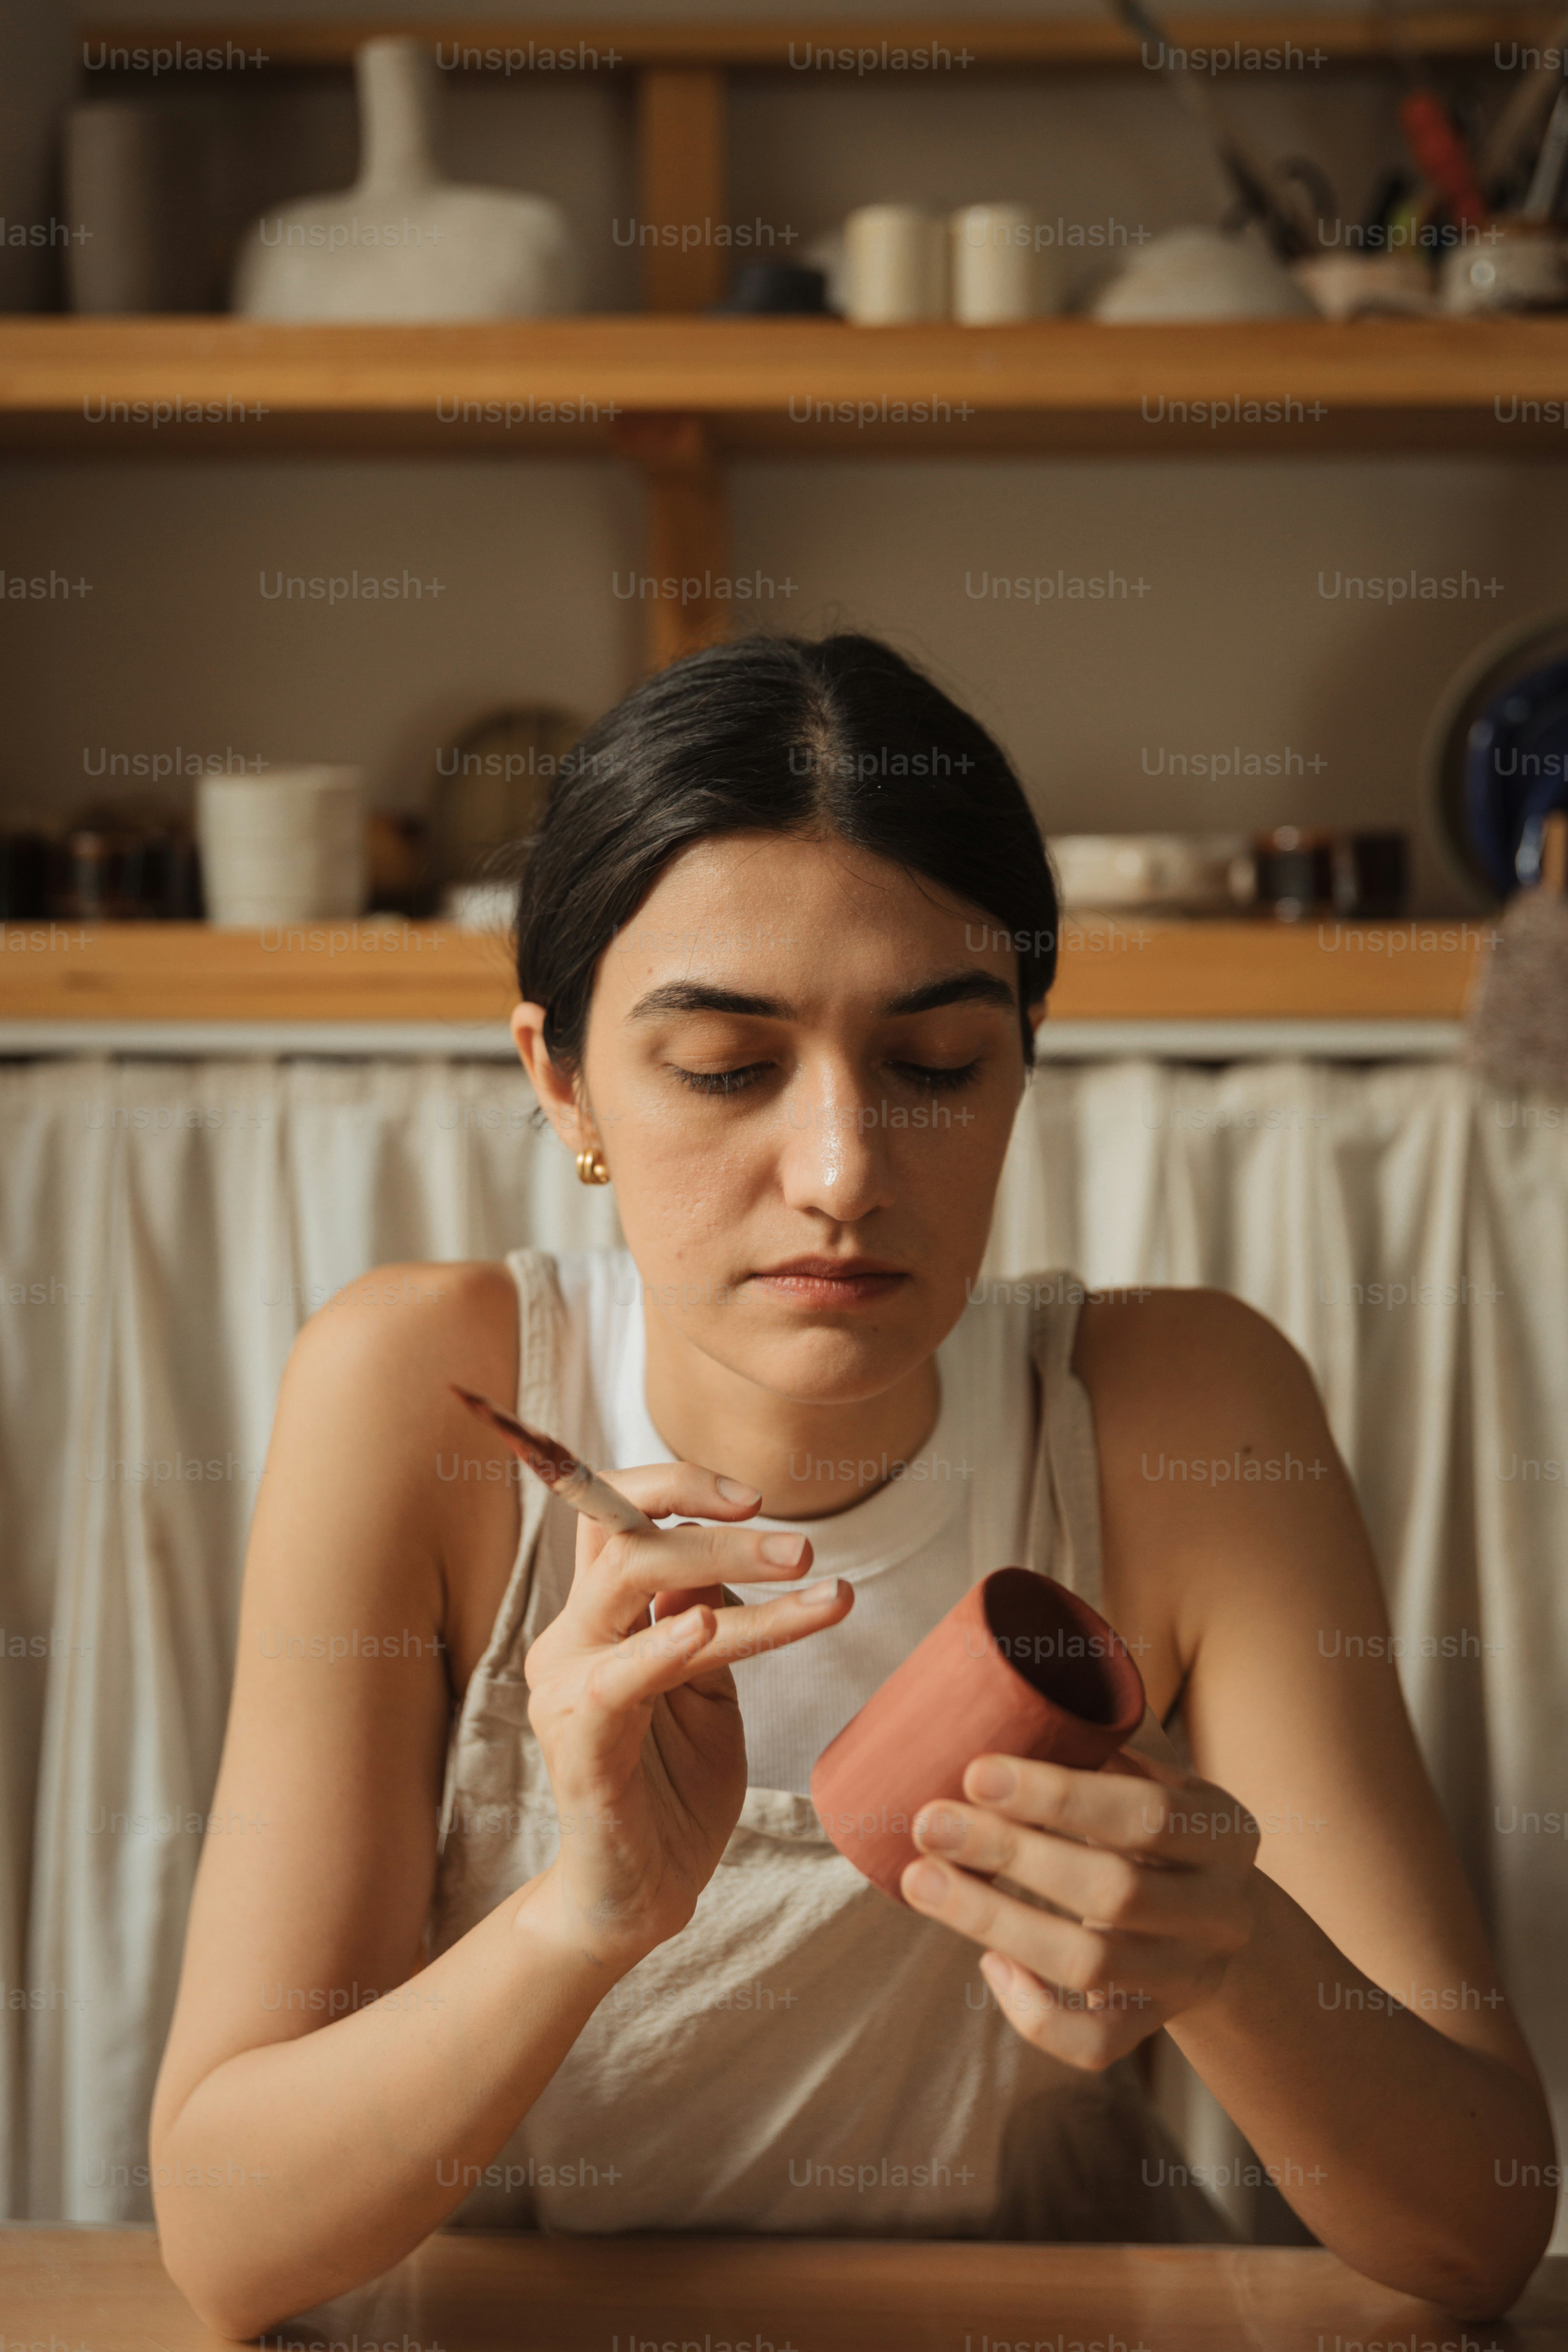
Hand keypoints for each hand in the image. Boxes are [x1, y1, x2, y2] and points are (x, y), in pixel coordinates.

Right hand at [524, 1462, 850, 1969]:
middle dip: (717, 1527)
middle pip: (624, 1536)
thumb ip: (707, 1615)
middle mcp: (572, 1639)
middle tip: (802, 1545)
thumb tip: (727, 1548)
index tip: (757, 1498)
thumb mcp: (707, 1684)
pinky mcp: (580, 1747)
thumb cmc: (675, 1786)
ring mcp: (567, 1689)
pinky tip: (706, 1626)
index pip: (618, 1515)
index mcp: (599, 1618)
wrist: (641, 1895)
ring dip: (719, 1565)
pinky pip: (614, 1682)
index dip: (679, 1487)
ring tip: (802, 1567)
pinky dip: (661, 1647)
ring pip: (629, 1586)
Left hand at [900, 1749, 1259, 2068]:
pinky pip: (1093, 2044)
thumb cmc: (1154, 1829)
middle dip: (1011, 1855)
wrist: (1216, 1921)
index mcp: (1225, 1831)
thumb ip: (1095, 1754)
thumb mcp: (1150, 1781)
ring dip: (996, 1921)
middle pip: (1114, 1892)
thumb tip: (997, 1715)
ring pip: (1092, 1965)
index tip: (974, 1773)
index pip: (1146, 1813)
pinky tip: (989, 1963)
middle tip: (929, 1824)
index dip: (1057, 1796)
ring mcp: (1191, 1977)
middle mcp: (1221, 1910)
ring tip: (922, 1881)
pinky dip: (1033, 2011)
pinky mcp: (1156, 2027)